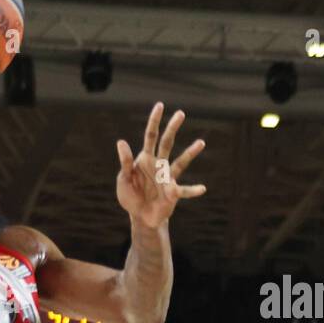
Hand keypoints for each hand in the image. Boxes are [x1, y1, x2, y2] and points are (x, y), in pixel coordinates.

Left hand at [116, 103, 206, 228]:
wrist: (140, 216)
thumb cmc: (130, 196)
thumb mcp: (123, 179)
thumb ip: (125, 162)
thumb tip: (121, 141)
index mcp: (145, 159)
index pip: (151, 136)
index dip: (154, 121)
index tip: (160, 105)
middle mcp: (159, 164)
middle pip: (167, 142)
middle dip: (173, 128)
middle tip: (181, 113)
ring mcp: (167, 178)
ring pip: (181, 162)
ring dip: (190, 153)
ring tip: (201, 142)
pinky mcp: (173, 193)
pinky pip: (184, 190)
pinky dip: (193, 190)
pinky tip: (202, 189)